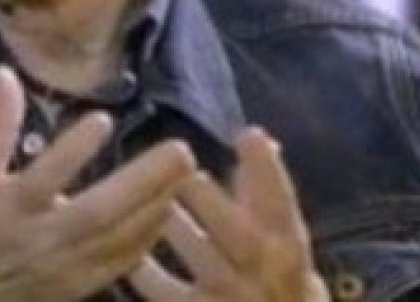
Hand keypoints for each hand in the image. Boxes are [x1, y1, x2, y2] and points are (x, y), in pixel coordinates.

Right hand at [0, 66, 196, 301]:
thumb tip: (5, 73)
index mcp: (10, 206)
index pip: (43, 178)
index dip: (71, 151)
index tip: (103, 118)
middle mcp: (41, 238)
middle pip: (97, 213)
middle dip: (142, 183)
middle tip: (180, 150)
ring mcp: (64, 266)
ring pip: (118, 240)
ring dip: (155, 207)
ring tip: (186, 174)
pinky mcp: (80, 285)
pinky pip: (122, 263)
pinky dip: (148, 237)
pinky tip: (169, 211)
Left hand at [128, 127, 329, 300]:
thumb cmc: (276, 278)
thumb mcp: (280, 239)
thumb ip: (263, 192)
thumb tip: (256, 135)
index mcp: (287, 245)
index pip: (283, 205)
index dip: (269, 171)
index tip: (249, 135)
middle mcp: (266, 273)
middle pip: (244, 240)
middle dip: (217, 207)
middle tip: (190, 177)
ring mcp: (235, 298)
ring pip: (210, 267)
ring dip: (182, 234)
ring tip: (157, 203)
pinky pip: (173, 297)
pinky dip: (151, 278)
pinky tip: (131, 256)